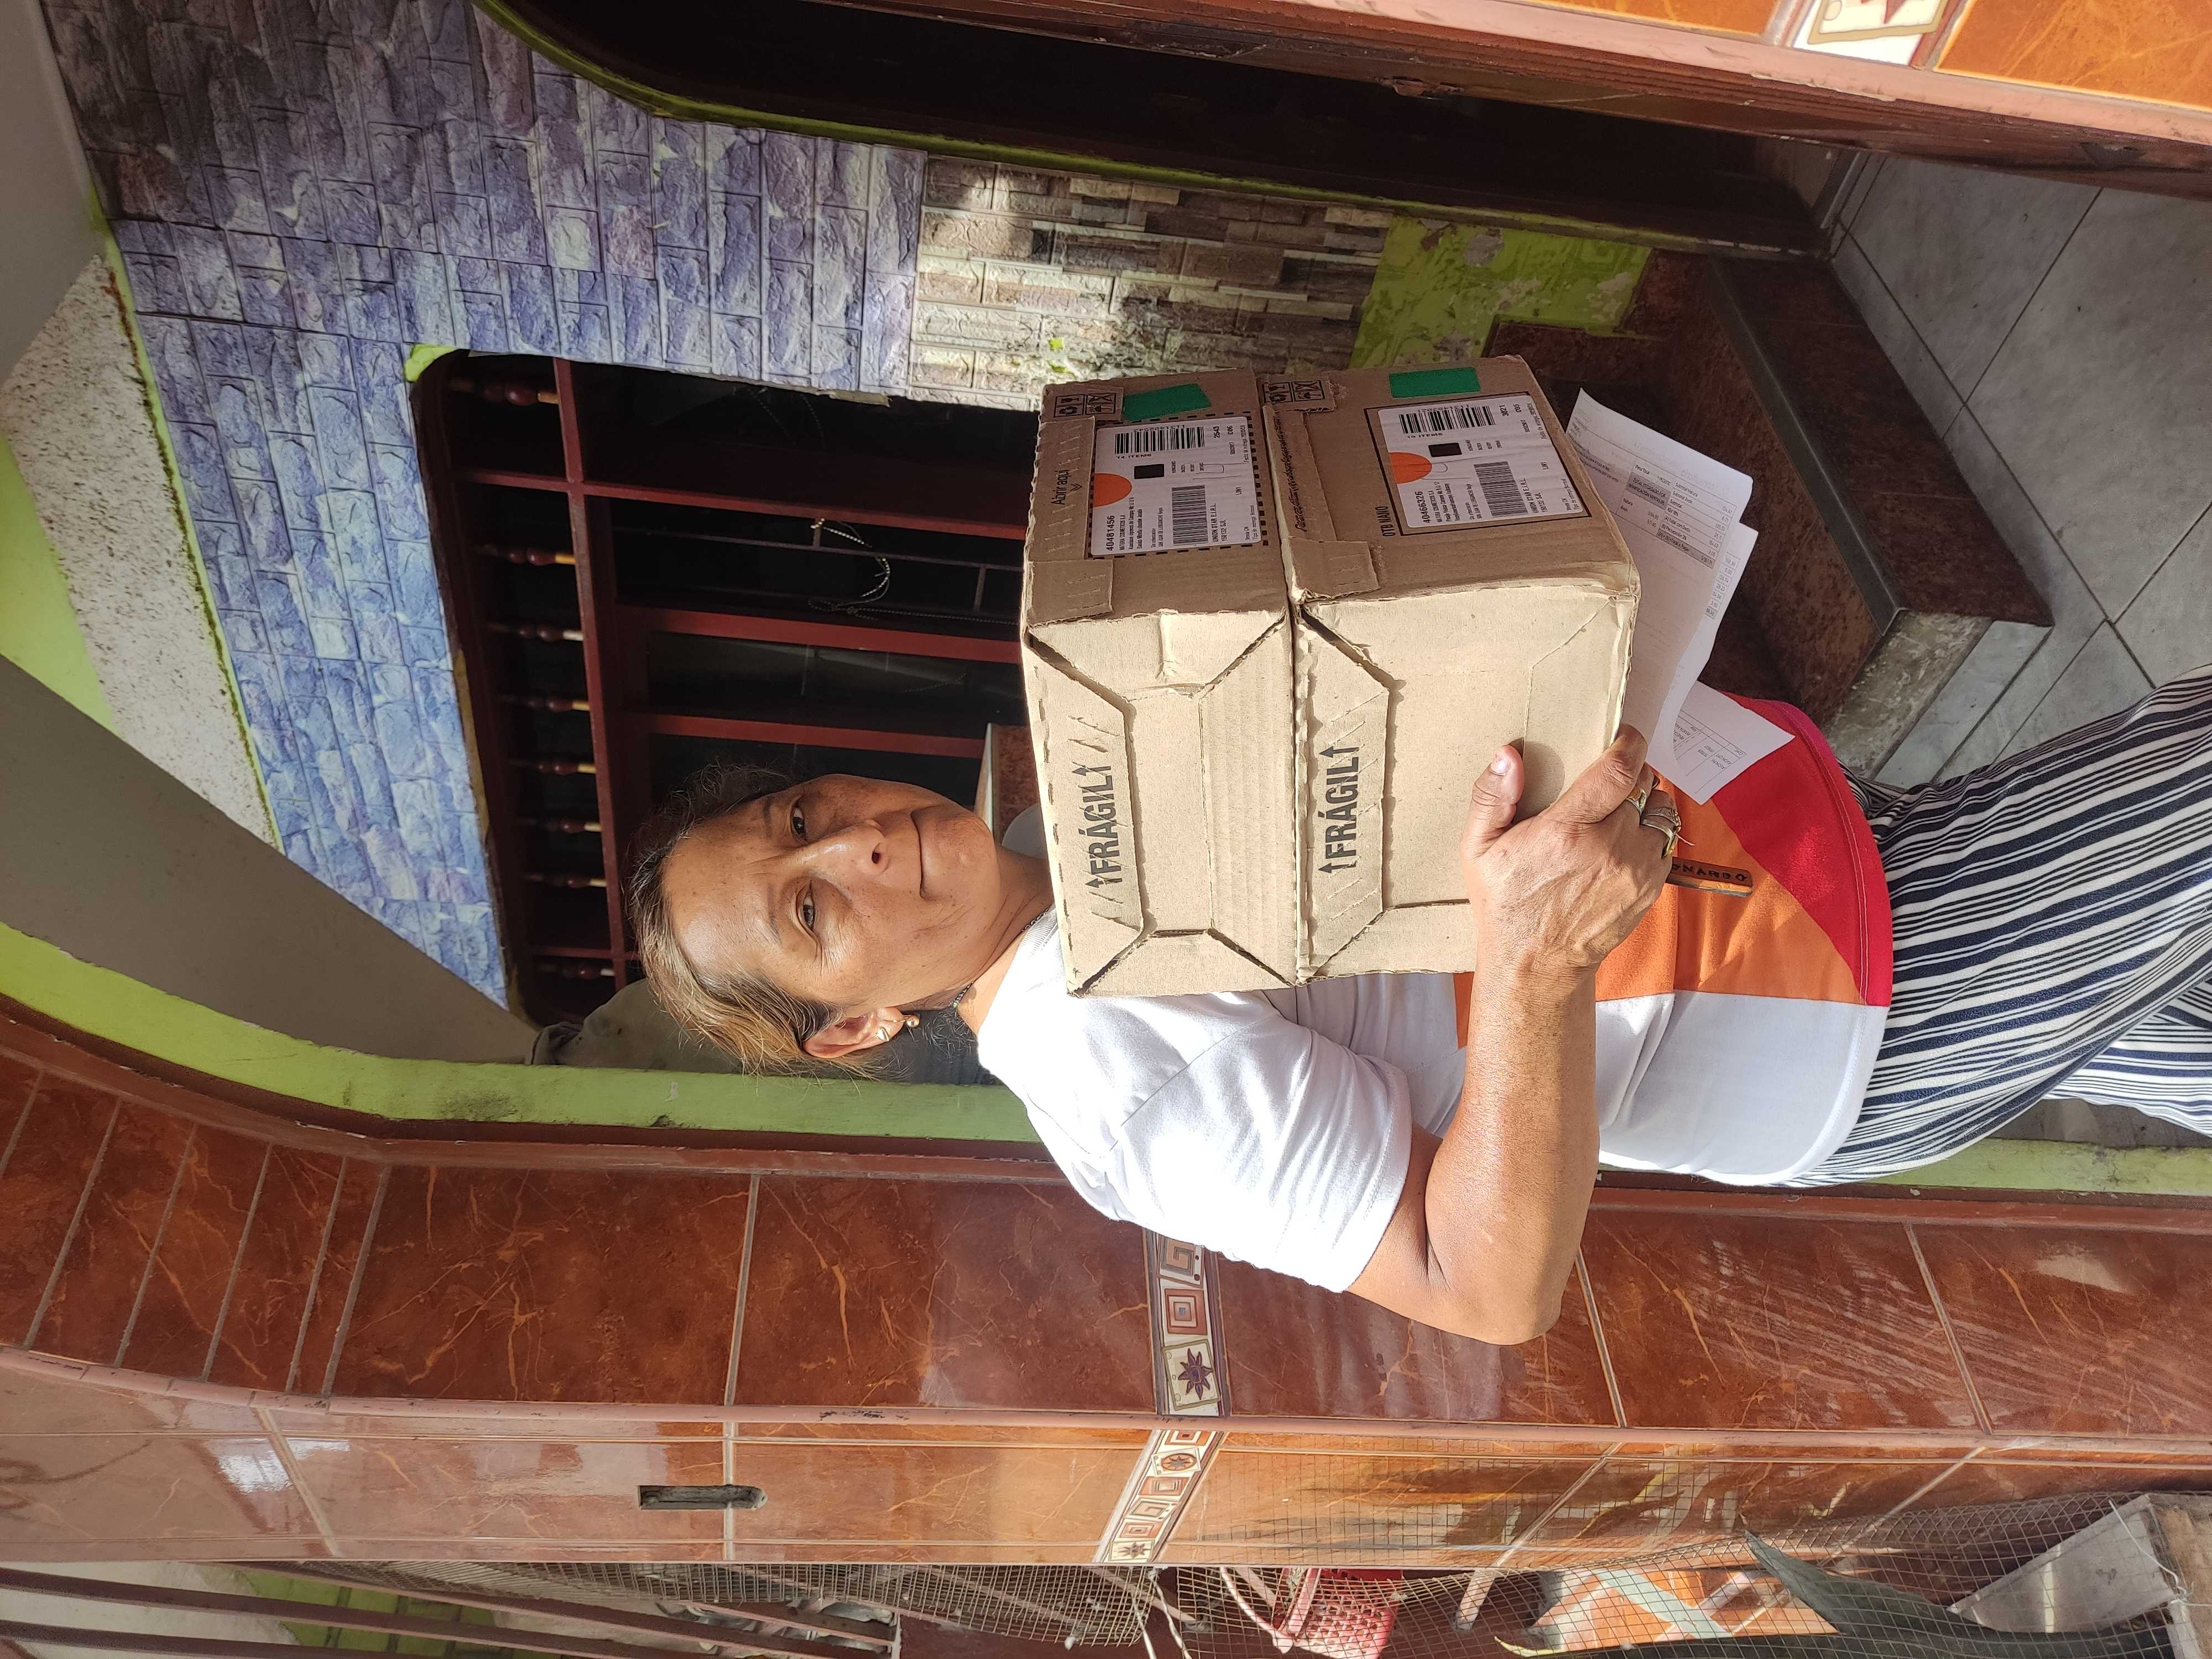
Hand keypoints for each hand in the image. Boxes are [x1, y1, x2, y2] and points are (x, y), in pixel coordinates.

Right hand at [1460, 728, 1674, 977]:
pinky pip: (1666, 841)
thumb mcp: (1477, 850)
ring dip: (1648, 800)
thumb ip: (1492, 797)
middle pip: (1645, 784)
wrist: (1537, 963)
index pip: (1617, 771)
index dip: (1628, 743)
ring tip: (1623, 805)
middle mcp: (1609, 847)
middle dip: (1633, 771)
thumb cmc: (1506, 903)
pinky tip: (1628, 836)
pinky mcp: (1650, 888)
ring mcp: (1635, 869)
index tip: (1623, 734)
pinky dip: (1653, 831)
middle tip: (1612, 775)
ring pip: (1663, 811)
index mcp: (1567, 831)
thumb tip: (1509, 754)